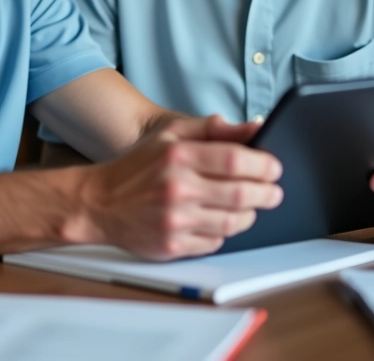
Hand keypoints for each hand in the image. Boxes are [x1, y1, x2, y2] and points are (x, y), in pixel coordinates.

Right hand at [77, 115, 282, 259]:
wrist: (99, 202)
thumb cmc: (138, 167)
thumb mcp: (171, 135)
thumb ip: (214, 129)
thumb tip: (256, 127)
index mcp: (178, 156)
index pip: (235, 159)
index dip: (263, 165)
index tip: (274, 168)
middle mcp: (177, 188)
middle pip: (242, 193)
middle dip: (267, 193)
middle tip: (273, 192)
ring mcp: (175, 220)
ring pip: (233, 222)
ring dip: (249, 214)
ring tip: (249, 206)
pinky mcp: (173, 245)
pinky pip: (215, 242)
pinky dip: (224, 232)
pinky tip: (219, 220)